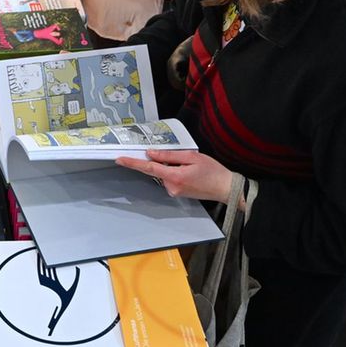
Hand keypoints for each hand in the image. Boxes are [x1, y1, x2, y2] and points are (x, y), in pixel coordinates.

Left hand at [116, 149, 236, 201]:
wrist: (225, 188)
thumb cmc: (212, 171)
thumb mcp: (192, 157)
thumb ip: (169, 155)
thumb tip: (151, 154)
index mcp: (174, 177)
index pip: (148, 168)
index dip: (133, 163)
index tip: (120, 160)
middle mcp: (171, 187)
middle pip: (157, 169)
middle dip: (164, 161)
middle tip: (183, 159)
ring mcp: (174, 191)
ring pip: (164, 174)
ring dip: (171, 166)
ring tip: (191, 166)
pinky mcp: (177, 192)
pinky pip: (169, 178)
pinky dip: (174, 171)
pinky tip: (189, 171)